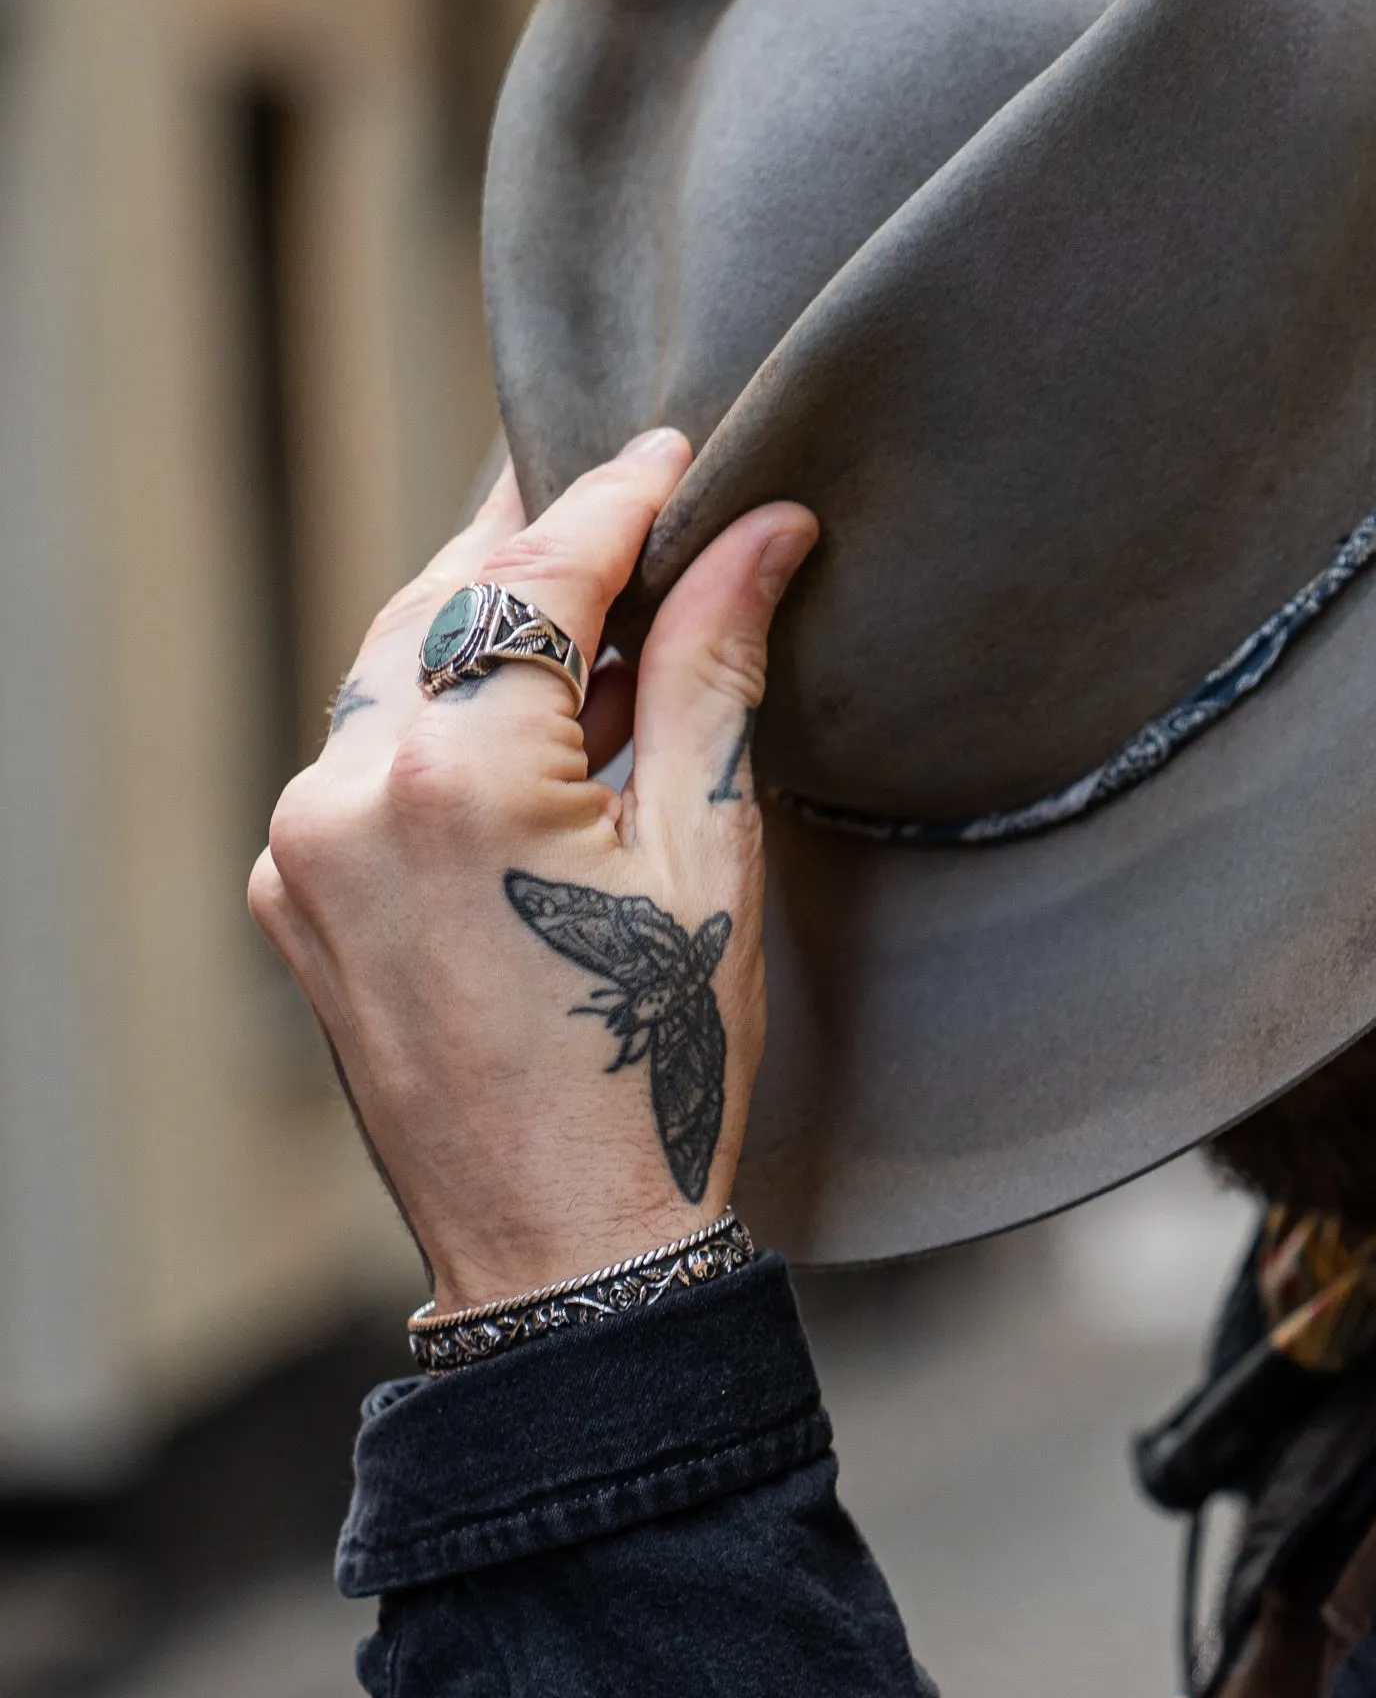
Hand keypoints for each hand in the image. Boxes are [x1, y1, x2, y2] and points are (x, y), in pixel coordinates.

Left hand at [250, 431, 818, 1312]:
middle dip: (534, 539)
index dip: (618, 501)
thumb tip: (759, 536)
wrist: (566, 1244)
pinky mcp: (293, 895)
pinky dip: (435, 707)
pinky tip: (519, 713)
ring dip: (480, 617)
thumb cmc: (653, 1066)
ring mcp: (301, 847)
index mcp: (459, 774)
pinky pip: (358, 752)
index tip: (675, 452)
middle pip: (439, 596)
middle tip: (623, 492)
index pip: (538, 575)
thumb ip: (713, 671)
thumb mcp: (710, 852)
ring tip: (584, 594)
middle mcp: (347, 791)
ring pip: (386, 666)